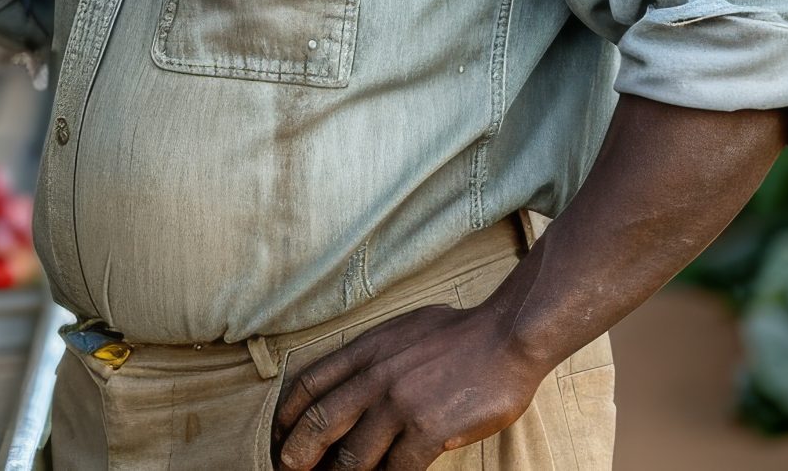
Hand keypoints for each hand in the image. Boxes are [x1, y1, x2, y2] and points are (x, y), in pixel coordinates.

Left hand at [269, 302, 548, 470]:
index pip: (308, 386)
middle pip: (320, 423)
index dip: (288, 417)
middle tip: (287, 470)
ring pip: (353, 456)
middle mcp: (375, 379)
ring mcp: (400, 406)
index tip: (280, 437)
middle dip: (297, 454)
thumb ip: (372, 355)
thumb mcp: (400, 330)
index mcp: (365, 351)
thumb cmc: (459, 332)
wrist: (507, 336)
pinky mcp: (429, 431)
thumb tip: (350, 377)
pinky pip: (397, 470)